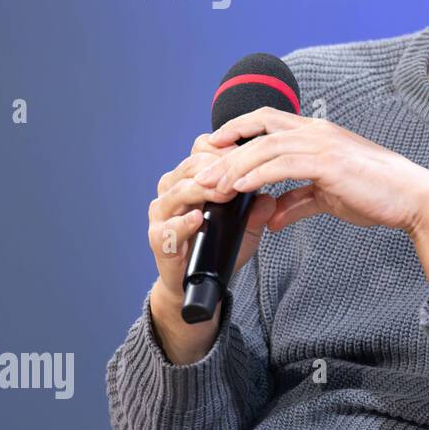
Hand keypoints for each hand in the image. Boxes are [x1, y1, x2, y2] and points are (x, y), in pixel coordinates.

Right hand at [146, 133, 278, 361]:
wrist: (198, 280)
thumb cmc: (219, 244)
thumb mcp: (246, 224)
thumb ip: (257, 210)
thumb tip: (270, 199)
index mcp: (191, 178)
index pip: (202, 149)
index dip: (225, 149)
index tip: (251, 155)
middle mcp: (172, 190)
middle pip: (191, 166)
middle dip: (218, 169)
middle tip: (242, 174)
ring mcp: (161, 213)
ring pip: (178, 191)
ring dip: (202, 191)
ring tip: (224, 195)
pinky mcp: (158, 238)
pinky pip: (168, 227)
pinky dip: (183, 223)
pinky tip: (197, 219)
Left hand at [198, 107, 428, 303]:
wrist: (412, 198)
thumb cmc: (376, 195)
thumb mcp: (329, 198)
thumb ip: (297, 203)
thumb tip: (271, 218)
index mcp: (317, 133)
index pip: (267, 121)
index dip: (236, 131)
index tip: (212, 150)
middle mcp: (316, 132)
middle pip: (258, 129)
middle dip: (225, 151)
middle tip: (200, 172)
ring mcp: (323, 144)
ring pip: (265, 148)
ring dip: (234, 166)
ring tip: (212, 185)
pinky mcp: (328, 163)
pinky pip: (282, 165)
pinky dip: (257, 176)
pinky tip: (239, 189)